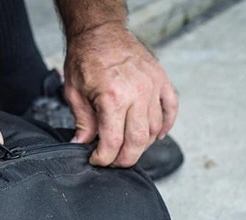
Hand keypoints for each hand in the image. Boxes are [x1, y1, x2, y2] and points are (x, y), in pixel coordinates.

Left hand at [62, 22, 178, 166]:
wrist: (101, 32)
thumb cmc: (86, 58)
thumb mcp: (74, 93)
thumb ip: (82, 122)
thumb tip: (82, 145)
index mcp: (112, 98)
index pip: (113, 142)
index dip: (104, 158)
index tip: (97, 160)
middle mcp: (137, 94)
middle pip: (137, 141)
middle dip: (125, 159)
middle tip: (114, 162)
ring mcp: (152, 87)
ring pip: (154, 129)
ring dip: (142, 144)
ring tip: (128, 148)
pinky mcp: (161, 81)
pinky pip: (171, 109)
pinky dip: (166, 125)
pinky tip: (157, 135)